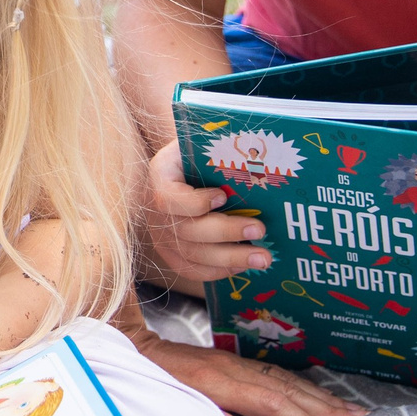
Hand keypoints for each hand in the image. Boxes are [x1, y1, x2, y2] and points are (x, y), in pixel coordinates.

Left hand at [127, 329, 366, 415]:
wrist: (131, 344)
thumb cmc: (147, 377)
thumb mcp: (168, 397)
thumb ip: (201, 413)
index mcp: (217, 381)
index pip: (269, 400)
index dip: (301, 414)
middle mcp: (231, 369)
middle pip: (286, 389)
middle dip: (323, 406)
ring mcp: (233, 363)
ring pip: (284, 380)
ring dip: (318, 395)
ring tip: (349, 408)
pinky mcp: (231, 361)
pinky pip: (273, 374)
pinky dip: (300, 384)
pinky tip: (317, 392)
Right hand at [142, 141, 270, 288]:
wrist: (187, 166)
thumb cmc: (203, 153)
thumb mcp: (206, 144)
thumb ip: (221, 152)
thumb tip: (257, 163)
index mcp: (159, 175)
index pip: (167, 197)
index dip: (195, 203)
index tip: (223, 196)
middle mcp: (154, 209)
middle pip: (185, 231)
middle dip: (226, 232)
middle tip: (260, 229)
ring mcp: (160, 235)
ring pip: (192, 255)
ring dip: (230, 258)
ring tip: (263, 258)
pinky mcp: (171, 254)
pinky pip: (192, 270)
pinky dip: (219, 271)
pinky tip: (243, 265)